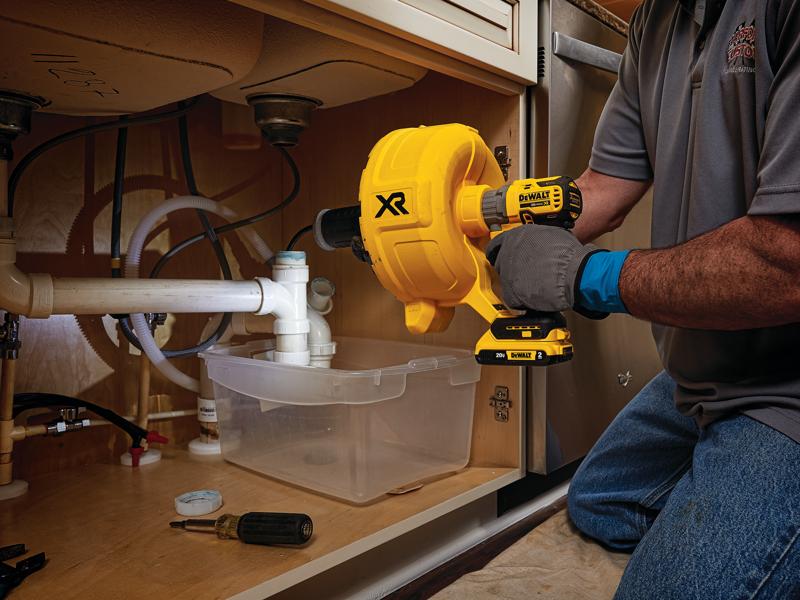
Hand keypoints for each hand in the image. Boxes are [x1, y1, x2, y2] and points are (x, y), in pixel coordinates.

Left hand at [486, 225, 601, 312]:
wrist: (575, 272)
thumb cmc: (569, 254)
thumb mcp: (550, 234)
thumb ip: (535, 238)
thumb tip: (535, 244)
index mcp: (515, 235)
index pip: (496, 244)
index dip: (503, 251)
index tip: (509, 257)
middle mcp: (507, 252)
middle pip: (500, 263)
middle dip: (512, 269)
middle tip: (526, 273)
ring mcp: (507, 273)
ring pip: (506, 282)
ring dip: (518, 285)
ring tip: (535, 285)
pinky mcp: (511, 293)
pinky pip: (512, 299)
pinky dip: (522, 301)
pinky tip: (535, 297)